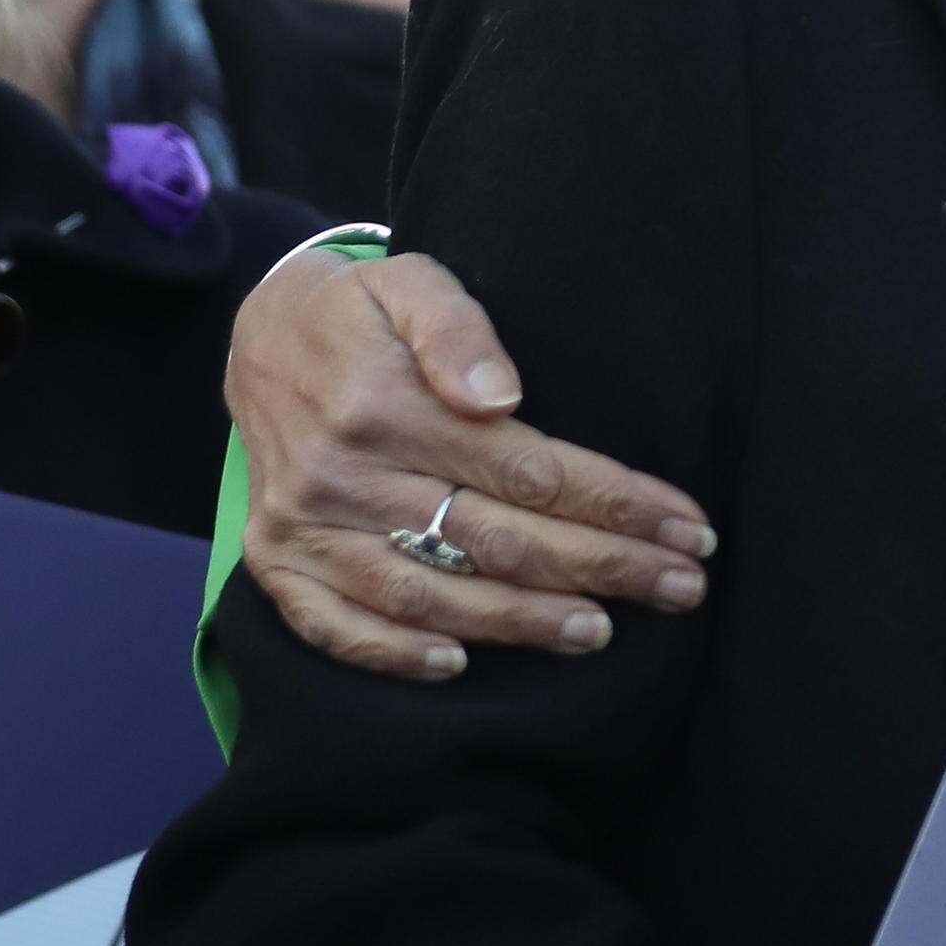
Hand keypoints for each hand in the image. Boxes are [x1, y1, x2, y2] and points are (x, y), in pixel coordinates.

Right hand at [235, 245, 714, 679]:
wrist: (257, 333)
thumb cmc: (362, 311)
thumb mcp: (411, 281)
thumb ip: (458, 328)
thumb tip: (498, 394)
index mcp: (384, 407)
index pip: (529, 471)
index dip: (616, 504)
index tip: (688, 527)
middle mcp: (341, 475)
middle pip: (495, 540)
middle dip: (602, 567)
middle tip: (681, 586)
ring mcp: (303, 524)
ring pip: (428, 593)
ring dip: (520, 622)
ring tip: (600, 631)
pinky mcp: (275, 557)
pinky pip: (333, 624)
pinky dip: (394, 653)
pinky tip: (458, 663)